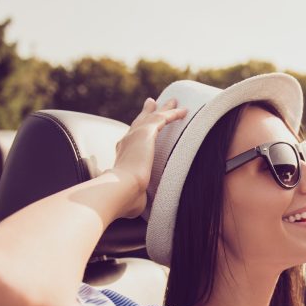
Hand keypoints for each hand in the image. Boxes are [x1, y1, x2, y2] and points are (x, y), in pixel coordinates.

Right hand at [112, 97, 187, 217]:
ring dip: (163, 108)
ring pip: (151, 117)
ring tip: (173, 100)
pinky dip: (173, 114)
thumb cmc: (124, 198)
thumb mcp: (132, 196)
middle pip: (138, 122)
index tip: (141, 128)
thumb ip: (137, 196)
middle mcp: (125, 143)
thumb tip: (141, 204)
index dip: (136, 133)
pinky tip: (184, 111)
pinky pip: (163, 119)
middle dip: (147, 112)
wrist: (121, 189)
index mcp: (121, 157)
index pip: (130, 141)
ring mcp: (134, 136)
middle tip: (152, 102)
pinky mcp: (145, 133)